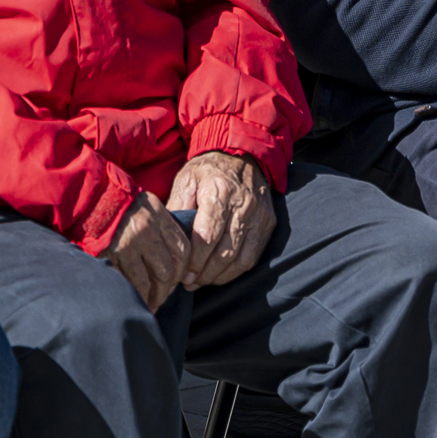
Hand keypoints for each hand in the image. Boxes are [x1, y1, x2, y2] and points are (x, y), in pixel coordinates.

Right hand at [103, 191, 190, 310]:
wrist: (92, 199)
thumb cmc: (123, 203)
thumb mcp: (150, 206)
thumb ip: (163, 226)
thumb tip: (174, 253)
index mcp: (159, 218)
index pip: (181, 250)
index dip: (183, 269)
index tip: (179, 279)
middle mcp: (146, 232)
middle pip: (166, 270)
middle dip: (167, 289)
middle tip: (164, 297)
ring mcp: (127, 246)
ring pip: (145, 280)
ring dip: (149, 297)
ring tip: (150, 305)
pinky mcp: (109, 256)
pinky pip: (125, 280)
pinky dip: (130, 293)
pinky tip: (132, 299)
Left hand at [165, 151, 276, 290]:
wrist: (242, 154)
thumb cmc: (208, 170)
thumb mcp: (185, 181)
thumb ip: (176, 209)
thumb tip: (168, 241)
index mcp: (220, 192)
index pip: (208, 236)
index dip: (194, 261)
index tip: (181, 274)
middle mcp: (244, 205)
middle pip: (225, 252)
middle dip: (204, 273)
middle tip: (188, 283)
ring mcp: (259, 215)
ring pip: (241, 258)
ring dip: (220, 276)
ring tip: (202, 281)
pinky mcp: (268, 223)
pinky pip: (254, 255)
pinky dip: (236, 270)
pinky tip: (219, 273)